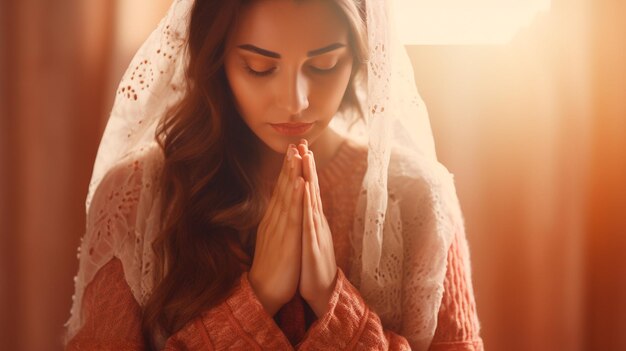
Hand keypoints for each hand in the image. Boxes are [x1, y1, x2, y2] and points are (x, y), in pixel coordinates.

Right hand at [248, 144, 304, 315]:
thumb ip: (275, 224)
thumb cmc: (271, 267)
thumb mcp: (273, 240)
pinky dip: (296, 197)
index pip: (280, 190)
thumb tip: (278, 212)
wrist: (263, 291)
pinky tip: (301, 183)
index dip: (286, 170)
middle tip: (295, 143)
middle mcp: (274, 220)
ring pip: (287, 196)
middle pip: (282, 187)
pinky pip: (292, 215)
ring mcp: (279, 228)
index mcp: (273, 220)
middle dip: (289, 165)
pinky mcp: (286, 239)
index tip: (292, 152)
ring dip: (292, 174)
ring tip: (297, 154)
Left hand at [297, 140, 337, 316]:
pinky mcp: (313, 243)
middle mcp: (316, 222)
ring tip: (306, 157)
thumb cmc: (313, 265)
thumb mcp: (308, 238)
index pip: (308, 191)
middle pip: (312, 189)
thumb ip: (308, 221)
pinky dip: (307, 202)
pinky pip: (309, 220)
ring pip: (312, 200)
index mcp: (312, 220)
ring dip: (309, 178)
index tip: (300, 150)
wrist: (321, 292)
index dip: (304, 171)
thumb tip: (305, 207)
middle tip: (304, 143)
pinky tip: (305, 188)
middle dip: (308, 166)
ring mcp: (316, 231)